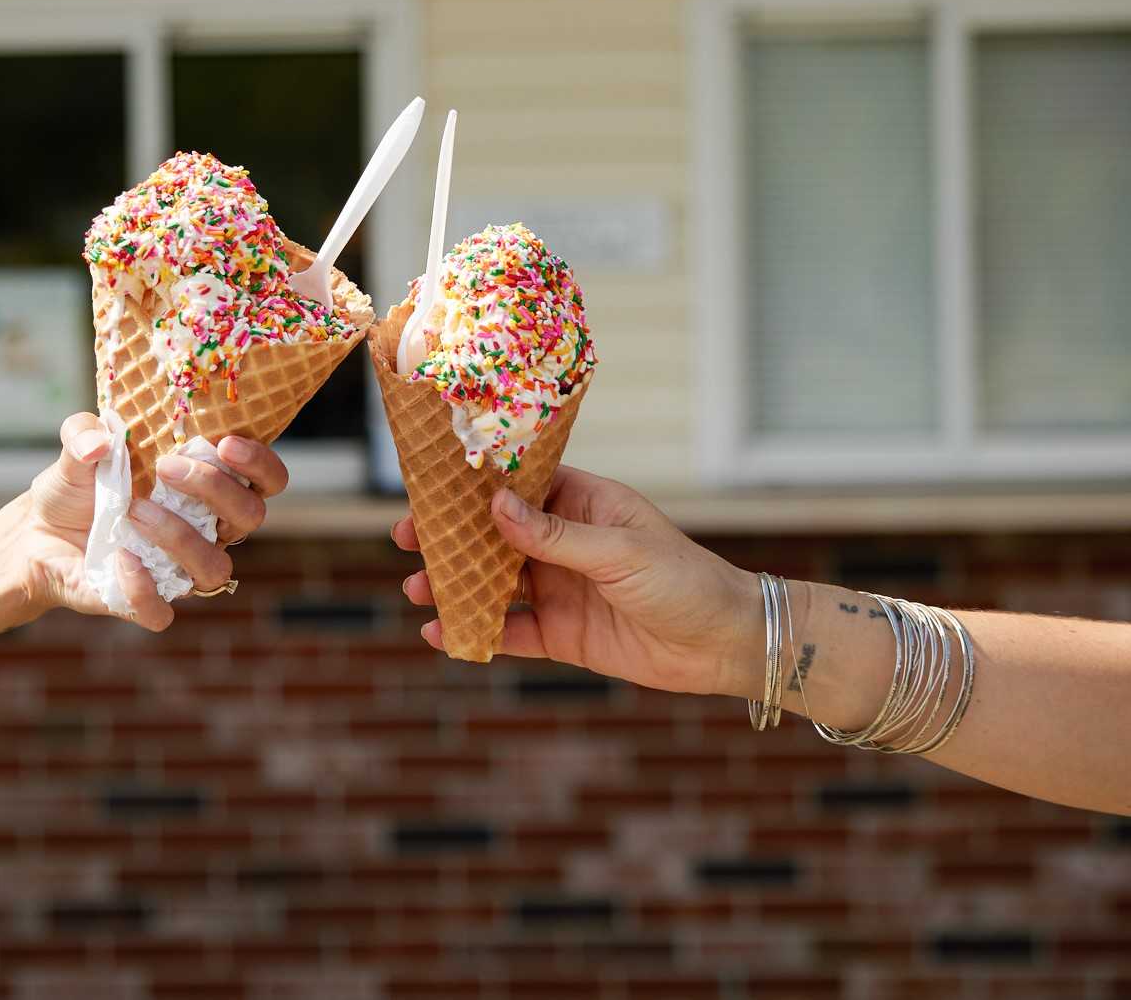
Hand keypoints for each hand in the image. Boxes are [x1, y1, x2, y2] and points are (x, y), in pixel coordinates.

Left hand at [17, 412, 288, 630]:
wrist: (37, 533)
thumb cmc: (78, 485)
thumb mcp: (78, 446)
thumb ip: (84, 431)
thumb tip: (100, 442)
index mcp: (207, 490)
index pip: (265, 482)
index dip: (260, 465)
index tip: (225, 444)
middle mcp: (206, 531)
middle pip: (250, 517)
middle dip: (216, 488)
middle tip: (167, 468)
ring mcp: (178, 571)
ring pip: (215, 568)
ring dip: (180, 536)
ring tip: (135, 510)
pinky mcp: (143, 603)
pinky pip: (161, 612)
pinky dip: (143, 588)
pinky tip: (121, 557)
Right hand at [396, 466, 757, 695]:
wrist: (723, 645)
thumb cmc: (684, 579)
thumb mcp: (619, 551)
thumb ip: (555, 535)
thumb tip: (496, 506)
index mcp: (582, 503)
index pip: (518, 486)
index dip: (473, 487)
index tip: (430, 488)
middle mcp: (564, 543)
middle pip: (495, 535)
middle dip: (451, 539)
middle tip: (407, 540)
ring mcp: (560, 589)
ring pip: (494, 583)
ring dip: (456, 586)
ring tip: (418, 591)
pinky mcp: (561, 635)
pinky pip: (509, 632)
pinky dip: (475, 633)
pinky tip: (443, 634)